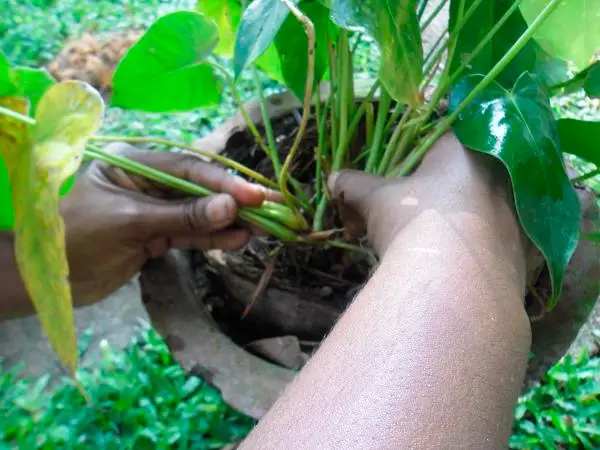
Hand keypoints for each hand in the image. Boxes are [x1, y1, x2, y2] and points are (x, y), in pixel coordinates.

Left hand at [62, 143, 270, 305]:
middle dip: (234, 201)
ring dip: (229, 222)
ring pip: (199, 215)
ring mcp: (153, 211)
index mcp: (135, 165)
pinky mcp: (156, 237)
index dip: (223, 183)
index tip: (255, 196)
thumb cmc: (76, 237)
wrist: (47, 279)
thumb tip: (231, 208)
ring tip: (262, 228)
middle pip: (199, 190)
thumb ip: (181, 216)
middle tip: (272, 209)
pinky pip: (190, 236)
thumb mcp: (129, 222)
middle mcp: (148, 183)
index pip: (188, 169)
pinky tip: (237, 240)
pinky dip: (212, 239)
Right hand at [329, 132, 523, 257]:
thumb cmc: (414, 224)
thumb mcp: (375, 201)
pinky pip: (493, 240)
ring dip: (454, 219)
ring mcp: (516, 214)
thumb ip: (354, 185)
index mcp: (466, 150)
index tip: (400, 170)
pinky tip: (450, 265)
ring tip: (423, 241)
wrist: (455, 286)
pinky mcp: (523, 251)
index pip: (443, 134)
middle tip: (405, 210)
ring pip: (480, 208)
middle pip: (462, 173)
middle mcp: (500, 176)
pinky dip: (472, 248)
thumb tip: (334, 178)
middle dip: (433, 190)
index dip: (418, 151)